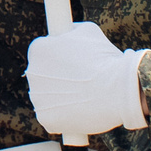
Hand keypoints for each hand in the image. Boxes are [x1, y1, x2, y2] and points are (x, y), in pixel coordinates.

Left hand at [25, 21, 146, 135]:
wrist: (118, 90)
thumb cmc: (105, 59)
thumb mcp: (88, 31)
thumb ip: (71, 31)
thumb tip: (68, 31)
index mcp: (38, 49)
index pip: (43, 53)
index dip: (60, 58)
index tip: (73, 64)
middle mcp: (32, 73)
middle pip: (43, 76)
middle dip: (59, 78)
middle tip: (82, 81)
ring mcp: (38, 98)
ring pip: (47, 98)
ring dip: (61, 98)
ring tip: (85, 96)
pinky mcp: (46, 119)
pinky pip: (53, 117)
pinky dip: (65, 117)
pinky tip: (81, 111)